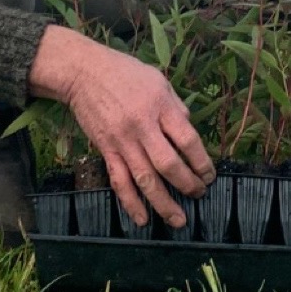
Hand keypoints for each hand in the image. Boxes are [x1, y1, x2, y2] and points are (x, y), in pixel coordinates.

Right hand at [33, 25, 214, 230]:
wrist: (81, 71)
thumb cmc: (123, 72)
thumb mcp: (157, 79)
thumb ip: (176, 107)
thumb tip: (188, 134)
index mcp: (159, 106)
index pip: (188, 141)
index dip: (203, 163)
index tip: (209, 175)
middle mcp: (142, 126)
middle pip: (169, 165)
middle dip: (188, 185)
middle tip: (199, 194)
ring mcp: (122, 140)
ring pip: (145, 179)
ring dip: (164, 203)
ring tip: (179, 220)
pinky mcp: (106, 149)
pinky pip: (119, 180)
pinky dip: (131, 202)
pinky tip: (142, 219)